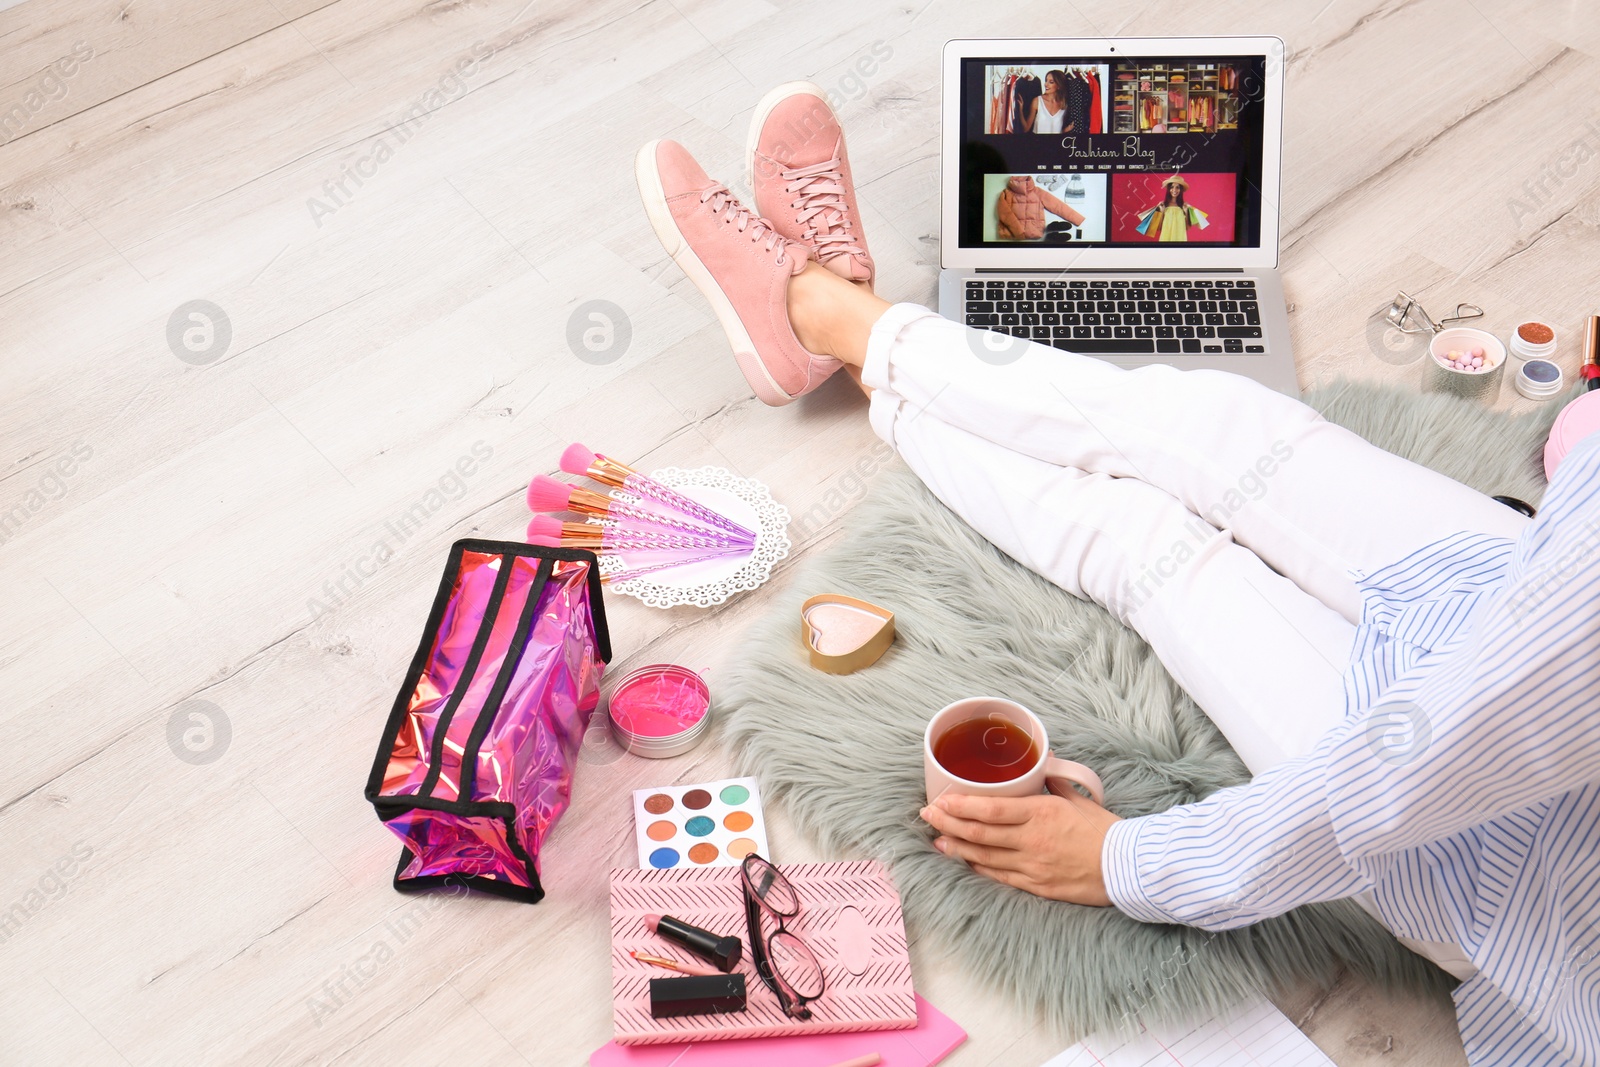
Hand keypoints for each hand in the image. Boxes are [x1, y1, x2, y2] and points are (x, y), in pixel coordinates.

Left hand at [919, 791, 1120, 904]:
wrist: (1128, 867)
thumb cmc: (1104, 830)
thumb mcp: (1076, 798)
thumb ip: (1051, 782)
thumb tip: (1039, 763)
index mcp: (1041, 813)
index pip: (989, 810)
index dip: (959, 807)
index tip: (939, 801)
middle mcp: (1032, 841)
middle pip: (979, 834)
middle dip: (948, 825)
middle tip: (928, 817)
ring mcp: (1032, 866)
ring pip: (984, 857)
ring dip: (956, 849)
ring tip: (937, 841)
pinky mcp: (1037, 886)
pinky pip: (1000, 877)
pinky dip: (979, 868)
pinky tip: (965, 862)